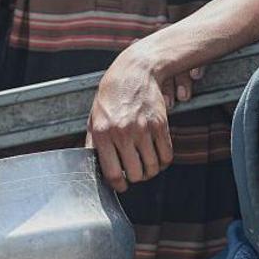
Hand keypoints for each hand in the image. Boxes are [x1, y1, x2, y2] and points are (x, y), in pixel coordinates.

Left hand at [88, 51, 199, 191]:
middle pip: (135, 174)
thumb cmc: (111, 95)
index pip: (113, 173)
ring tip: (146, 167)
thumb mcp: (94, 117)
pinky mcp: (160, 125)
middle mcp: (122, 133)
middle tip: (135, 173)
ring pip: (152, 167)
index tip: (121, 185)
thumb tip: (92, 166)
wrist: (134, 72)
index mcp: (102, 133)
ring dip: (150, 172)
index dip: (118, 185)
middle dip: (136, 178)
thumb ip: (92, 142)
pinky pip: (166, 155)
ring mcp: (143, 129)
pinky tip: (157, 159)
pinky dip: (163, 162)